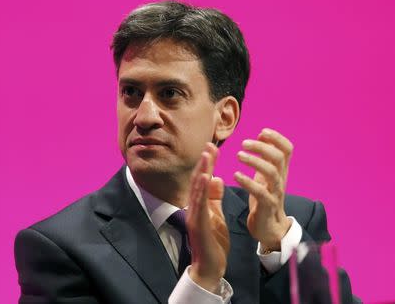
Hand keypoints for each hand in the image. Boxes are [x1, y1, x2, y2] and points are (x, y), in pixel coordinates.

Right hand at [187, 142, 229, 291]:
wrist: (211, 267)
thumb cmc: (213, 242)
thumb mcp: (217, 216)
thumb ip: (215, 198)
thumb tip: (217, 179)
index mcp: (200, 205)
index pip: (204, 180)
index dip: (208, 163)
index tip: (213, 147)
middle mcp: (194, 208)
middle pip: (198, 181)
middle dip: (204, 162)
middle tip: (209, 144)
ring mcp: (194, 216)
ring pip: (197, 190)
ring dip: (201, 171)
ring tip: (207, 155)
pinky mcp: (197, 225)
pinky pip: (199, 205)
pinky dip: (201, 190)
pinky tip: (204, 177)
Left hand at [234, 128, 292, 250]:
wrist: (270, 228)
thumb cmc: (265, 198)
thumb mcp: (266, 175)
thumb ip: (265, 157)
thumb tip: (262, 135)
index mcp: (281, 171)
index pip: (287, 150)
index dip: (277, 138)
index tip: (262, 132)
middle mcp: (281, 180)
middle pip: (279, 158)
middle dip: (262, 147)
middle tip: (243, 143)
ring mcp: (276, 193)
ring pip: (272, 173)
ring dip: (255, 162)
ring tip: (238, 155)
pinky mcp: (267, 206)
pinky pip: (261, 193)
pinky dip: (248, 182)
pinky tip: (236, 175)